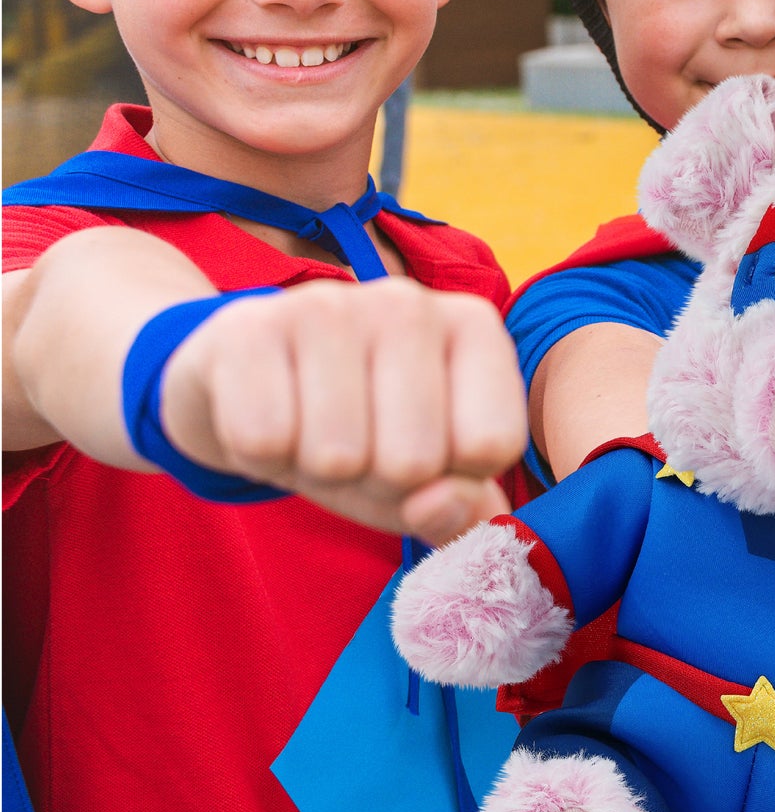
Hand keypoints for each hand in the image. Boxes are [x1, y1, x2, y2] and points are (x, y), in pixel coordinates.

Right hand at [160, 278, 525, 543]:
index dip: (449, 481)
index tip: (425, 453)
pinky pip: (264, 441)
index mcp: (475, 327)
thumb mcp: (427, 480)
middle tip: (355, 447)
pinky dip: (258, 456)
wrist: (245, 387)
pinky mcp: (249, 325)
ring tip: (310, 431)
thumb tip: (438, 504)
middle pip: (414, 461)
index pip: (492, 445)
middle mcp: (410, 301)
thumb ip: (462, 510)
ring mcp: (328, 303)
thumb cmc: (360, 433)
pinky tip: (266, 416)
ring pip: (338, 457)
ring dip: (317, 472)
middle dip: (377, 482)